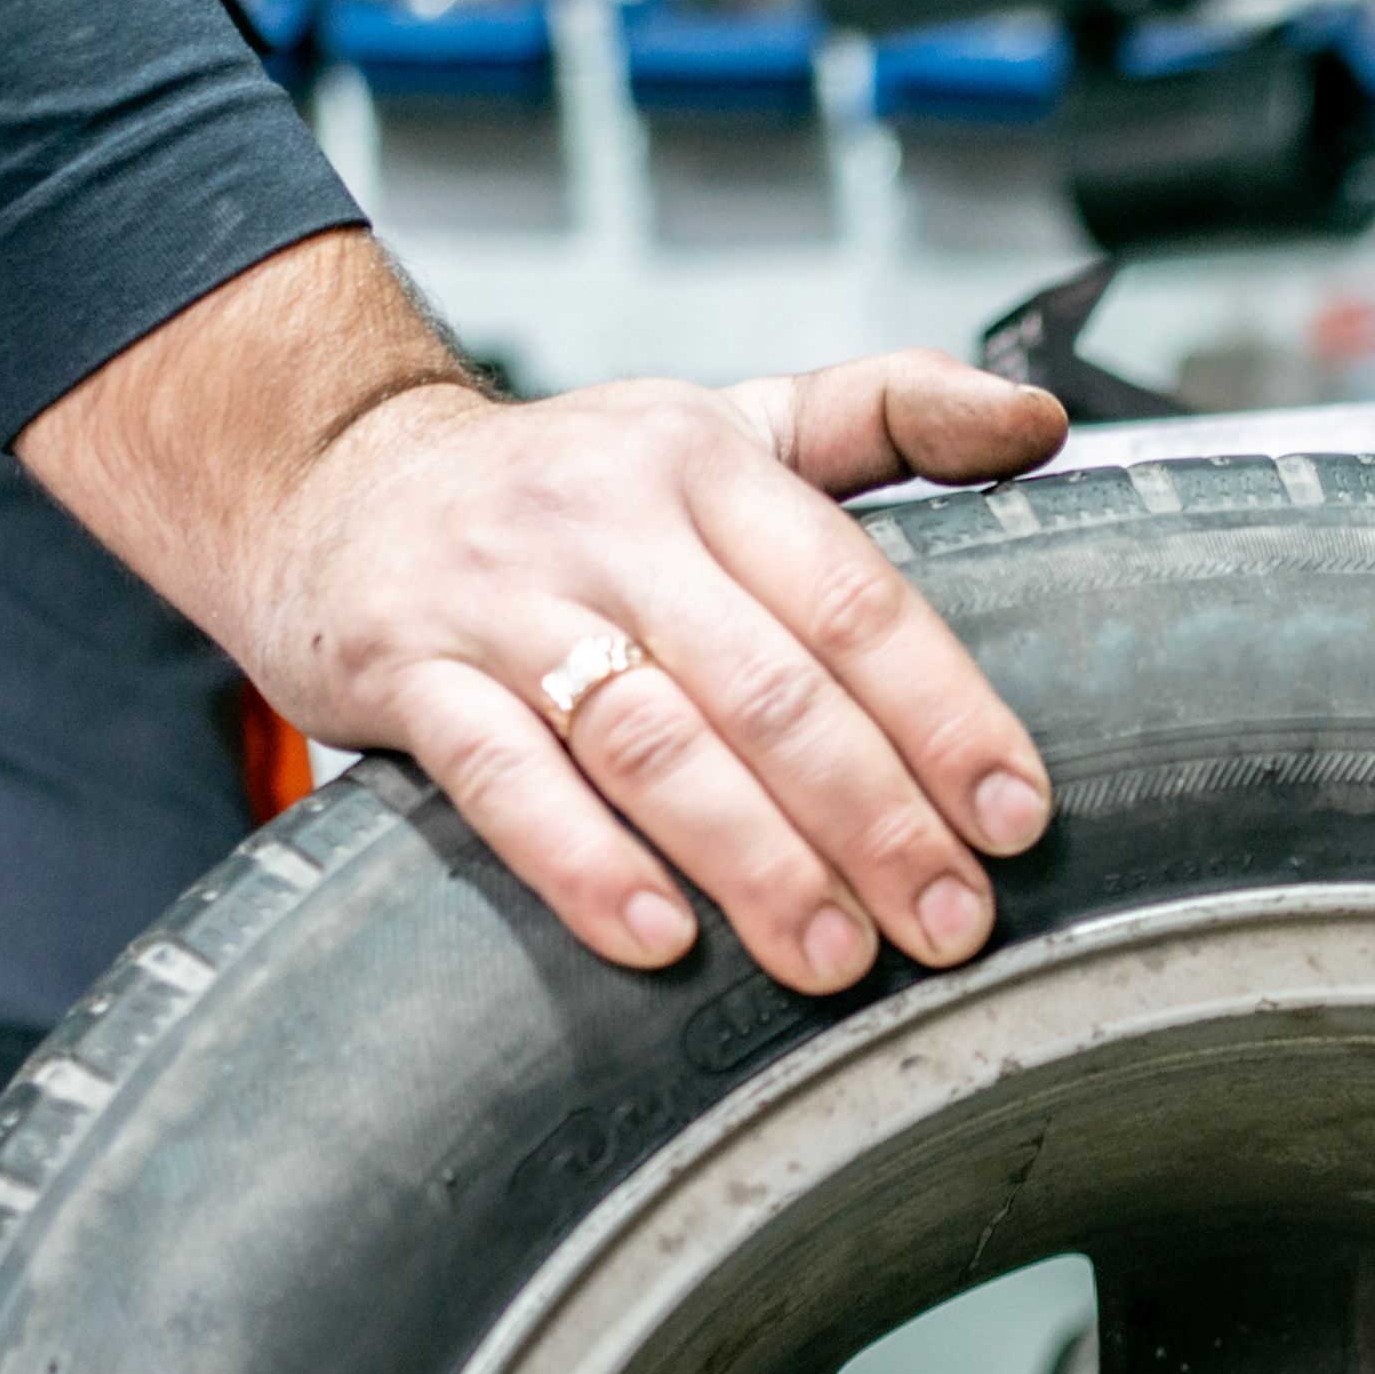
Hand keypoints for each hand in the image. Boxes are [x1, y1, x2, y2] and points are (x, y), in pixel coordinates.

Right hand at [21, 233, 1073, 990]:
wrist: (330, 481)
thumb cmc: (573, 488)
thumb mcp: (729, 425)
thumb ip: (886, 416)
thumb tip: (1044, 419)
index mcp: (704, 461)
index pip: (852, 598)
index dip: (944, 714)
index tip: (1013, 818)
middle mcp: (604, 519)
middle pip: (768, 685)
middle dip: (873, 818)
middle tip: (949, 924)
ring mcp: (496, 596)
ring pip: (649, 739)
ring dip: (753, 861)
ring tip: (833, 957)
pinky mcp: (398, 670)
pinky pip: (500, 775)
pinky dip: (583, 861)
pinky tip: (659, 938)